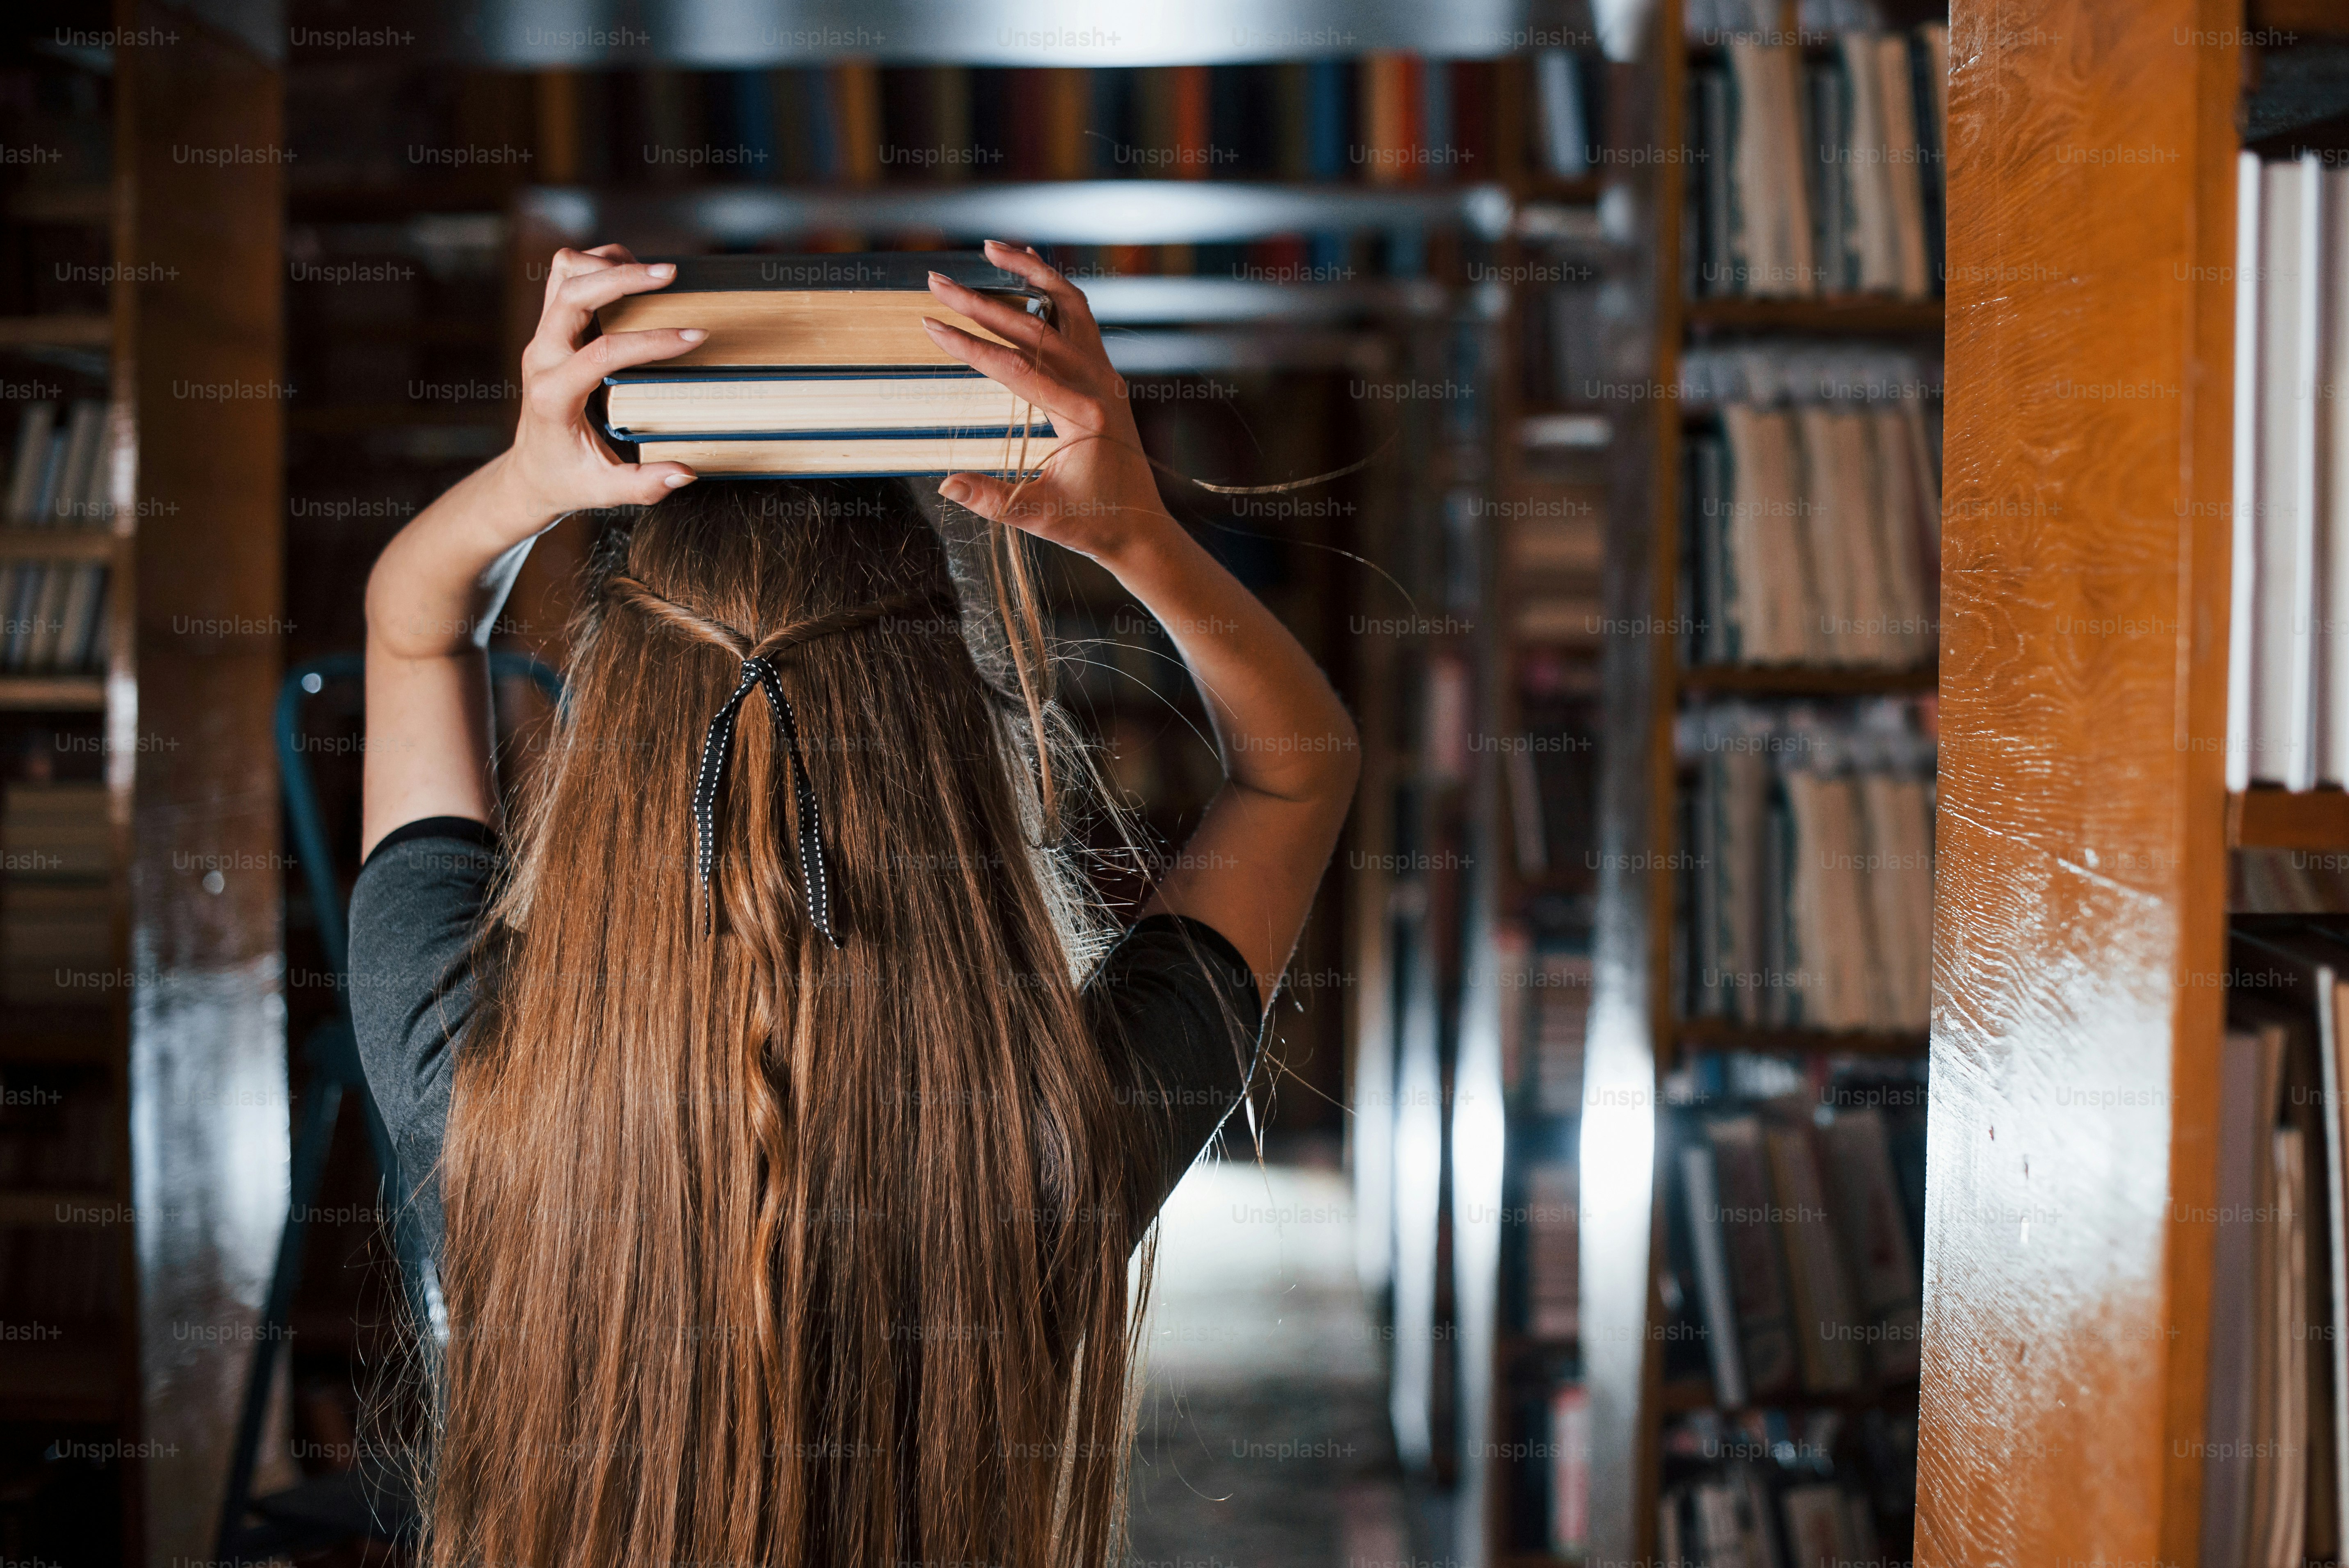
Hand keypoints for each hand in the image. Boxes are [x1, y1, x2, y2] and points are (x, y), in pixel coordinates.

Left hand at [496, 244, 704, 527]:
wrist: (529, 470)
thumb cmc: (567, 479)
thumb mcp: (604, 492)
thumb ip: (643, 485)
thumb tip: (684, 473)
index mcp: (552, 396)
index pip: (601, 353)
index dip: (650, 342)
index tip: (694, 337)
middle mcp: (541, 358)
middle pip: (572, 293)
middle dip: (622, 277)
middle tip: (670, 275)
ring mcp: (541, 339)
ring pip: (563, 274)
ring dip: (604, 265)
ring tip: (649, 272)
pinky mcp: (549, 329)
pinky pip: (566, 278)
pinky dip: (597, 267)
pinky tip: (630, 277)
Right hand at [923, 240, 1174, 563]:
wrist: (1140, 526)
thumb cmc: (1092, 524)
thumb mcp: (1040, 516)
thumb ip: (992, 499)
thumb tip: (945, 483)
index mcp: (1083, 415)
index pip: (1015, 369)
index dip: (969, 345)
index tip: (931, 324)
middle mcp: (1099, 384)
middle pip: (1033, 327)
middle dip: (980, 303)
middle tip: (936, 280)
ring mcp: (1106, 374)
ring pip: (1067, 305)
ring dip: (1029, 272)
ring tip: (991, 248)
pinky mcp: (1105, 373)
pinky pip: (1080, 317)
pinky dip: (1054, 288)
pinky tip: (1029, 267)